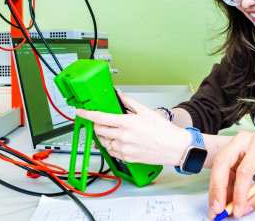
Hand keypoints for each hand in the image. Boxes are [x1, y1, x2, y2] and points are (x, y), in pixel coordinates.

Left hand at [75, 92, 189, 165]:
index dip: (87, 114)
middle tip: (101, 121)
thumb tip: (119, 95)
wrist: (174, 147)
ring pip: (104, 142)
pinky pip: (112, 152)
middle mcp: (123, 137)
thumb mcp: (146, 111)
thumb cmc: (164, 131)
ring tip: (114, 131)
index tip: (80, 112)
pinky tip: (119, 141)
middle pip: (99, 130)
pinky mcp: (127, 158)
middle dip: (97, 125)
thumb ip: (129, 103)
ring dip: (104, 136)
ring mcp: (124, 149)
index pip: (100, 118)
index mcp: (127, 123)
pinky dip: (111, 146)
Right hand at [208, 131, 254, 219]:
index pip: (245, 170)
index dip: (239, 192)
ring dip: (215, 190)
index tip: (238, 209)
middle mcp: (243, 140)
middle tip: (218, 209)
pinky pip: (219, 170)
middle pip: (223, 163)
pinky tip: (222, 199)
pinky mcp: (228, 152)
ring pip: (217, 167)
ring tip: (217, 208)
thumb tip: (245, 208)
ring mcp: (233, 144)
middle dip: (218, 189)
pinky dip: (219, 187)